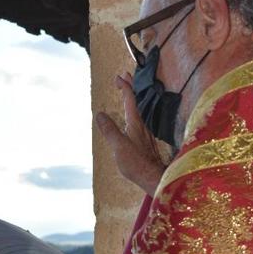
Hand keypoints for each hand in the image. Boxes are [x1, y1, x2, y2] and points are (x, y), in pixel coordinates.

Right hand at [96, 71, 165, 195]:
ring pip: (140, 109)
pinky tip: (133, 116)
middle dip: (131, 87)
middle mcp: (143, 124)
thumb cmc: (137, 163)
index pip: (130, 99)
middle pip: (137, 101)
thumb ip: (109, 130)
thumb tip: (99, 114)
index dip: (125, 86)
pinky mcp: (146, 140)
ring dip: (133, 98)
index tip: (118, 77)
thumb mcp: (118, 146)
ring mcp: (146, 132)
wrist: (153, 177)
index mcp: (135, 122)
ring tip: (129, 91)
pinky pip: (140, 118)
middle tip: (126, 75)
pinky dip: (135, 110)